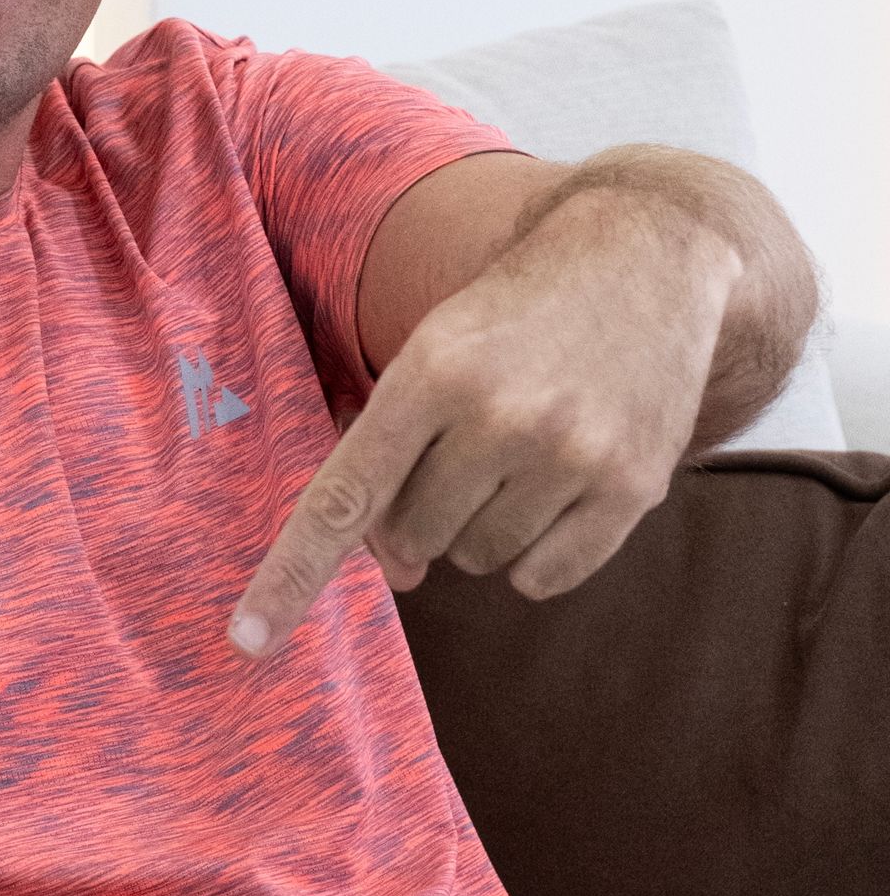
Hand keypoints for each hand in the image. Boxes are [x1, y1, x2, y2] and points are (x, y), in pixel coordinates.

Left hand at [229, 223, 734, 659]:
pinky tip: (559, 482)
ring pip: (476, 558)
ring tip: (520, 450)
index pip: (343, 498)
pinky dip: (538, 552)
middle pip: (413, 537)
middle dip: (422, 509)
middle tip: (465, 447)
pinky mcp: (632, 487)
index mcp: (432, 373)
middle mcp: (502, 416)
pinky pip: (543, 578)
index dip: (291, 575)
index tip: (248, 640)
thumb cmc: (511, 318)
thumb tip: (399, 574)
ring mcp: (572, 454)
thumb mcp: (432, 353)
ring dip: (482, 525)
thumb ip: (389, 459)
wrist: (646, 254)